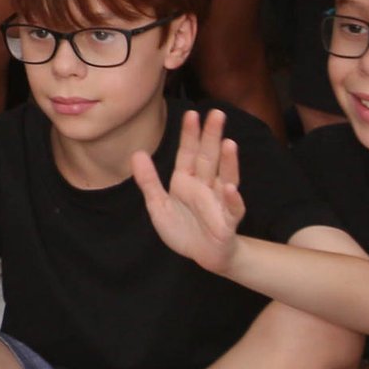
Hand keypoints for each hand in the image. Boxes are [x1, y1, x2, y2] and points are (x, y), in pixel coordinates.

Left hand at [130, 108, 245, 273]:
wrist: (202, 255)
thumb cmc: (182, 228)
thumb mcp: (158, 205)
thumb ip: (148, 181)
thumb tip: (137, 153)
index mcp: (186, 180)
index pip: (188, 153)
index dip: (190, 134)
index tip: (192, 113)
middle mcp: (205, 186)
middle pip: (209, 158)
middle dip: (212, 136)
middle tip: (217, 114)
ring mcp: (218, 202)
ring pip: (225, 177)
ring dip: (228, 161)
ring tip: (229, 143)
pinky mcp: (227, 221)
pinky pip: (231, 209)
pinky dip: (231, 199)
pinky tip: (230, 188)